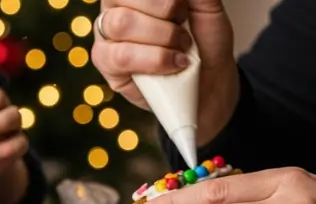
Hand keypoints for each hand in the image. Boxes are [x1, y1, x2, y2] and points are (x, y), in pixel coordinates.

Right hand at [91, 0, 237, 144]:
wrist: (209, 83)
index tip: (183, 10)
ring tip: (180, 49)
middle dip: (164, 10)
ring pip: (120, 24)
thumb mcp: (207, 8)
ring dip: (161, 37)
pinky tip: (172, 64)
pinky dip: (154, 60)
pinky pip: (120, 57)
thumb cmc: (204, 44)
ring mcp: (107, 38)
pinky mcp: (106, 65)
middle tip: (183, 29)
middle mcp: (114, 11)